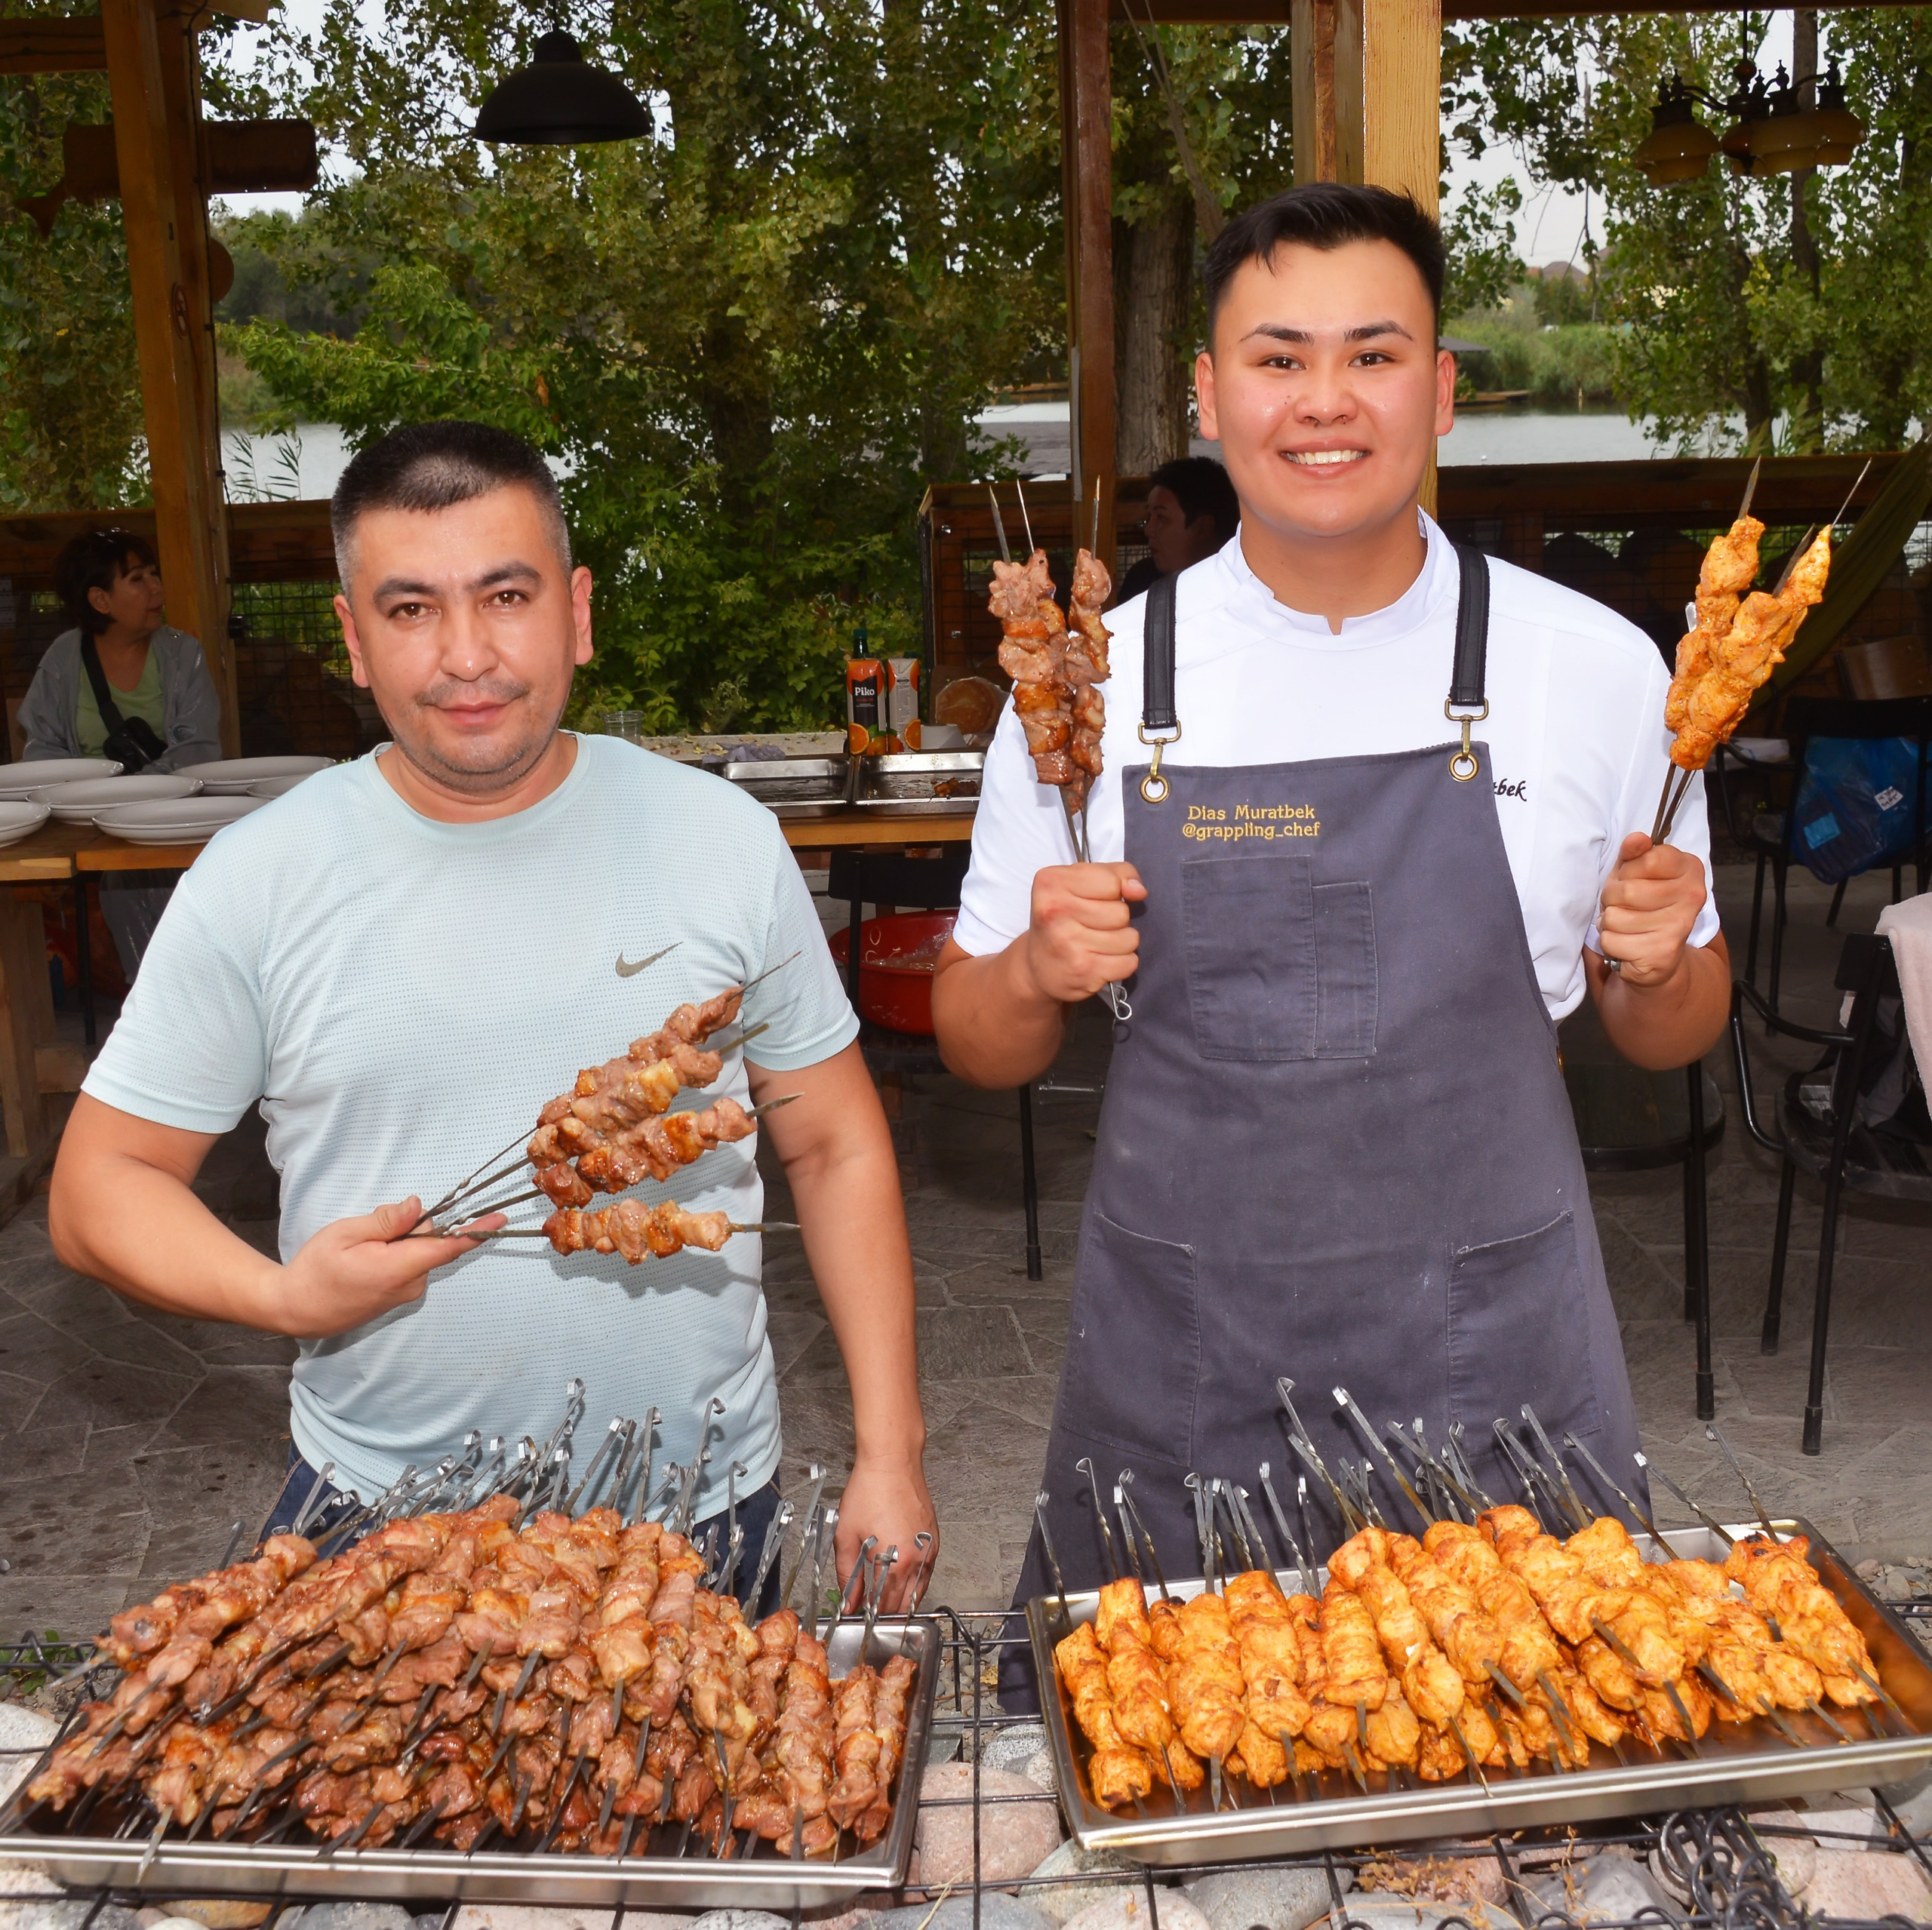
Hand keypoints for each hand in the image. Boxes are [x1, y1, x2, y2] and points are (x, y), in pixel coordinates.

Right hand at [270, 1196, 498, 1338]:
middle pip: (430, 1243)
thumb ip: (387, 1221)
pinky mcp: (398, 1298)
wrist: (295, 1309)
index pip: (448, 1247)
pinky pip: (408, 1267)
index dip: (476, 1232)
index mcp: (400, 1268)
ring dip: (399, 1244)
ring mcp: (405, 1295)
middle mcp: (410, 1286)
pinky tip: (365, 1261)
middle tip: (372, 1231)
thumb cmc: (316, 1269)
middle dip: (411, 1228)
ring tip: (361, 1251)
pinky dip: (394, 1256)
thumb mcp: (346, 1234)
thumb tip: (420, 1206)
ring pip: (417, 1254)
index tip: (500, 1220)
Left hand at [834, 1452, 938, 1613]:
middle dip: (887, 1610)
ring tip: (886, 1598)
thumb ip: (847, 1574)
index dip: (871, 1614)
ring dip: (903, 1598)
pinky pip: (928, 1570)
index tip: (860, 1615)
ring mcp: (929, 1547)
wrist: (892, 1462)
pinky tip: (903, 1577)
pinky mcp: (934, 1537)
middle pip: (904, 1601)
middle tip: (871, 1610)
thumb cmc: (870, 1490)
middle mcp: (918, 1558)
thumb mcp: (847, 1536)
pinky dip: (916, 1580)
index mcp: (896, 1561)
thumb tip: (849, 1601)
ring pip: (920, 1589)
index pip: (885, 1604)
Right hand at [1018, 861, 1146, 1004]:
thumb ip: (1114, 874)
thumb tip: (1139, 890)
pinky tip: (1101, 961)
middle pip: (1122, 912)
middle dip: (1116, 920)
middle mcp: (1055, 911)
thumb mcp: (1078, 884)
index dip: (1113, 892)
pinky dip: (1122, 963)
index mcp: (1051, 882)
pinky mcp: (1084, 971)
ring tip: (1098, 944)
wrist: (1036, 968)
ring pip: (1130, 938)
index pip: (1112, 882)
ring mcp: (1069, 943)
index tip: (1095, 901)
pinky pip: (1129, 962)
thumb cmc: (1062, 920)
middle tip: (1093, 926)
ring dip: (1122, 943)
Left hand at [1597, 833, 1706, 987]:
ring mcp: (1679, 925)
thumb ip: (1634, 853)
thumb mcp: (1635, 873)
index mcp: (1689, 869)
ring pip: (1614, 917)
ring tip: (1625, 924)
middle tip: (1623, 906)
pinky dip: (1610, 943)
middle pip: (1626, 890)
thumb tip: (1636, 839)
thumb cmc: (1643, 906)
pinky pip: (1611, 940)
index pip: (1649, 858)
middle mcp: (1692, 896)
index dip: (1629, 870)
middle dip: (1611, 899)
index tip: (1634, 878)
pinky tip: (1626, 943)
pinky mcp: (1662, 953)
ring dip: (1609, 922)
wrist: (1660, 955)